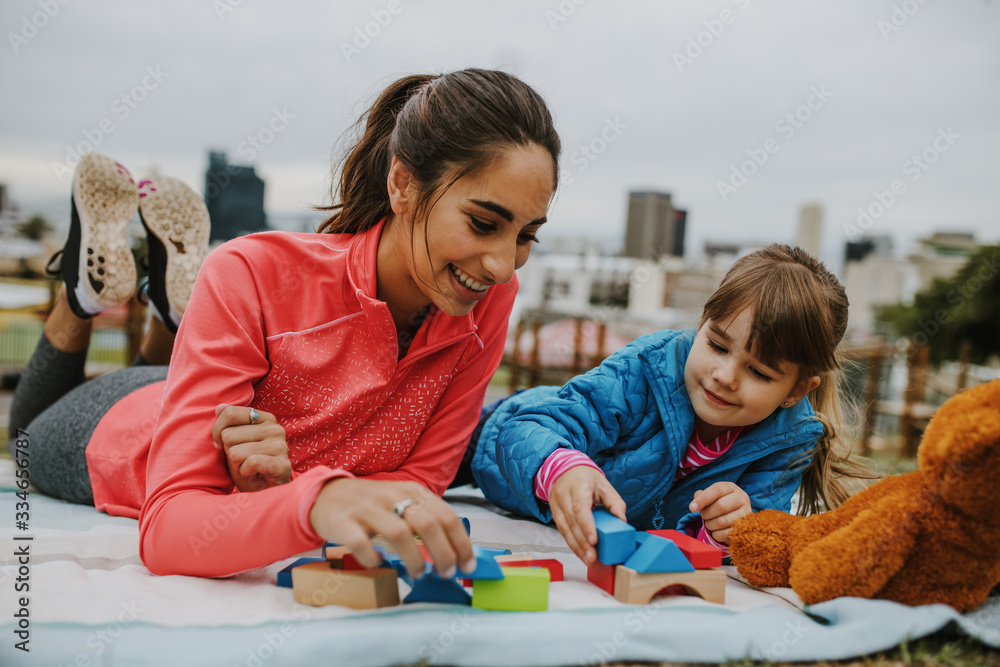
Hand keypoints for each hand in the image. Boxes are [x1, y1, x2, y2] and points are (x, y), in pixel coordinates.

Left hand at [212, 404, 290, 491]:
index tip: (221, 444)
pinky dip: (244, 473)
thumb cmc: (248, 466)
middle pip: (228, 435)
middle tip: (242, 461)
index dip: (217, 431)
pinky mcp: (282, 465)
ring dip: (236, 466)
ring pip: (236, 452)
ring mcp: (281, 446)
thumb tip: (219, 407)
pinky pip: (251, 463)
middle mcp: (276, 428)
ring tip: (248, 469)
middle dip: (229, 453)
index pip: (229, 413)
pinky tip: (253, 475)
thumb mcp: (234, 442)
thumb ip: (228, 423)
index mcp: (265, 418)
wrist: (266, 493)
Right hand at [309, 478, 475, 579]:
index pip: (446, 515)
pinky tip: (379, 563)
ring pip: (400, 534)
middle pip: (428, 524)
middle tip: (446, 573)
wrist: (325, 495)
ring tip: (419, 573)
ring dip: (414, 560)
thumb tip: (456, 551)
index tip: (467, 564)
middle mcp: (392, 495)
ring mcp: (367, 508)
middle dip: (443, 554)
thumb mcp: (401, 503)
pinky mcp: (343, 522)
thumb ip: (425, 519)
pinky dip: (374, 558)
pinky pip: (362, 543)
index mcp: (411, 490)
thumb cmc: (372, 506)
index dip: (461, 543)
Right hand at [548, 466, 626, 565]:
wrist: (565, 469)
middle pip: (571, 522)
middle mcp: (564, 496)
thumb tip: (622, 521)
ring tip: (588, 560)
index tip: (594, 541)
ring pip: (564, 529)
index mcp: (578, 486)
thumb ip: (615, 502)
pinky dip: (572, 543)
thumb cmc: (587, 478)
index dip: (586, 525)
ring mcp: (556, 505)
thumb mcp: (604, 484)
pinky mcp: (554, 514)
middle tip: (593, 558)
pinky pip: (562, 531)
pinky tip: (580, 553)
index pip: (580, 508)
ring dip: (576, 547)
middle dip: (582, 542)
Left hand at [689, 481, 751, 544]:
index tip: (691, 508)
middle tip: (704, 516)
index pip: (716, 490)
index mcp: (731, 488)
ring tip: (710, 523)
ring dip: (710, 525)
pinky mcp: (745, 529)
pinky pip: (725, 534)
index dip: (702, 499)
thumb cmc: (720, 504)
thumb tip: (696, 501)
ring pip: (722, 521)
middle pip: (720, 506)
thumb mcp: (712, 497)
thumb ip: (702, 496)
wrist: (737, 519)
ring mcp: (746, 514)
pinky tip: (717, 531)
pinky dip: (716, 534)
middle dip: (706, 513)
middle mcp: (742, 498)